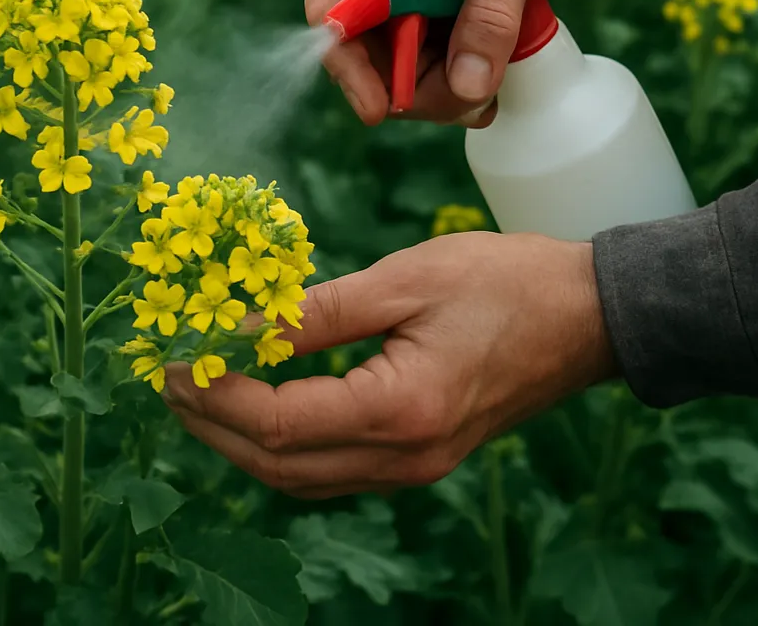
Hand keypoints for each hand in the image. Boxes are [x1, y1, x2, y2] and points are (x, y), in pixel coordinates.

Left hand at [163, 232, 616, 499]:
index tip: (173, 361)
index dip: (216, 395)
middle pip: (281, 466)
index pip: (279, 423)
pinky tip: (265, 408)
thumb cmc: (505, 282)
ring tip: (202, 394)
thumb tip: (244, 327)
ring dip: (244, 441)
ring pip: (303, 478)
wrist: (587, 316)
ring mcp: (416, 467)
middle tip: (169, 381)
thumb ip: (320, 312)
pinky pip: (335, 468)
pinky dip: (287, 445)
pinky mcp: (423, 456)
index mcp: (400, 411)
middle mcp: (404, 458)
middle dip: (214, 426)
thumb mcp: (406, 279)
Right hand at [305, 0, 584, 126]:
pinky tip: (497, 87)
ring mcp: (404, 22)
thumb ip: (495, 7)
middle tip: (476, 93)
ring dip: (448, 99)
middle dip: (417, 93)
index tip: (377, 107)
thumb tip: (466, 86)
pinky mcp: (431, 44)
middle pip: (367, 65)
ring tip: (500, 75)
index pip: (331, 8)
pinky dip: (463, 100)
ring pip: (402, 88)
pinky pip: (431, 91)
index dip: (342, 61)